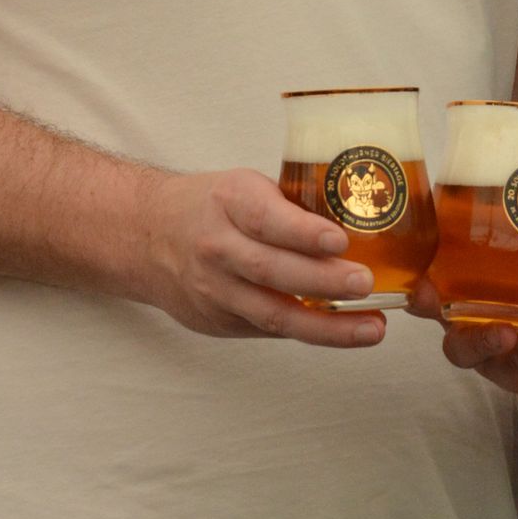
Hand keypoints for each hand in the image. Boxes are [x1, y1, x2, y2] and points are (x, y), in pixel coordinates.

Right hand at [139, 168, 388, 346]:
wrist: (146, 236)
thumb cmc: (212, 205)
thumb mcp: (245, 186)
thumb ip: (289, 205)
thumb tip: (357, 218)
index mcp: (228, 201)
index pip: (265, 219)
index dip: (303, 232)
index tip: (340, 241)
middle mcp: (216, 248)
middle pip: (272, 271)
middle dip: (324, 281)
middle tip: (367, 283)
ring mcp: (214, 290)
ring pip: (273, 313)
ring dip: (327, 325)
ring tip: (371, 327)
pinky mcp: (217, 321)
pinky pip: (268, 328)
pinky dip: (308, 331)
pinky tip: (344, 332)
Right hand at [419, 224, 517, 394]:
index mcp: (476, 271)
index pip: (436, 261)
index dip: (418, 257)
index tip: (414, 248)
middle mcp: (472, 307)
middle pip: (433, 308)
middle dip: (426, 303)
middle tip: (428, 296)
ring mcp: (489, 343)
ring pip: (462, 349)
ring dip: (477, 341)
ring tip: (504, 333)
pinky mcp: (513, 373)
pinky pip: (508, 370)